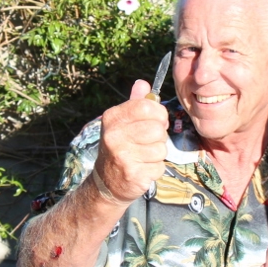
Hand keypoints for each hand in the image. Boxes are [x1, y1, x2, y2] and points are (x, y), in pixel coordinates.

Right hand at [91, 79, 168, 204]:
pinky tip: (142, 169)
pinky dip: (155, 170)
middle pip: (158, 128)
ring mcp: (122, 156)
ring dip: (158, 154)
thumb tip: (143, 83)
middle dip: (159, 136)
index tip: (156, 121)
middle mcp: (114, 135)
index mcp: (112, 118)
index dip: (159, 114)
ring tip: (144, 157)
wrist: (106, 183)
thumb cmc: (119, 147)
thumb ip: (135, 103)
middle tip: (148, 142)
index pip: (148, 107)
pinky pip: (160, 167)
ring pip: (161, 149)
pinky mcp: (133, 175)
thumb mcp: (122, 123)